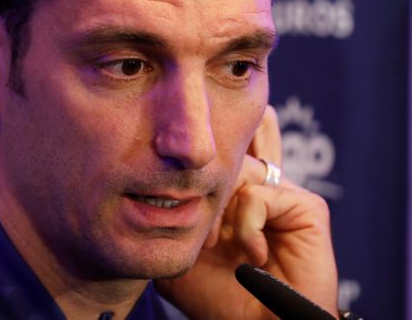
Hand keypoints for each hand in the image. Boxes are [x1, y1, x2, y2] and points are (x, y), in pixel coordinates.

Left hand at [154, 106, 338, 318]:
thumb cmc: (219, 298)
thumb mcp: (178, 252)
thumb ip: (163, 216)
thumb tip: (142, 185)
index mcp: (228, 194)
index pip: (208, 151)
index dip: (183, 170)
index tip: (169, 208)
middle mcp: (255, 187)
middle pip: (220, 150)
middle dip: (197, 190)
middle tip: (198, 235)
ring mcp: (281, 194)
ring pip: (236, 168)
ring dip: (217, 210)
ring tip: (216, 246)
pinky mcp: (306, 207)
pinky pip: (260, 193)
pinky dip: (247, 225)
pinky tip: (253, 255)